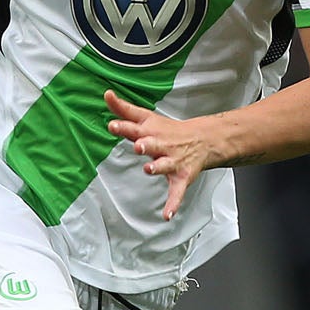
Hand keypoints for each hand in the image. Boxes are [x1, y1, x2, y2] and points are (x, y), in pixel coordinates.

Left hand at [105, 90, 215, 219]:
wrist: (203, 140)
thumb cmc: (166, 130)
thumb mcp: (145, 117)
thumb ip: (124, 109)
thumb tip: (106, 94)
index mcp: (150, 132)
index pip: (135, 127)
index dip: (123, 126)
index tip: (113, 125)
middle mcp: (162, 145)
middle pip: (151, 144)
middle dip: (145, 145)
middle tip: (138, 145)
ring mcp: (172, 161)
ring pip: (164, 165)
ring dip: (157, 168)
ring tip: (149, 170)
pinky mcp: (181, 177)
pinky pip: (177, 193)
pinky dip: (173, 204)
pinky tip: (167, 215)